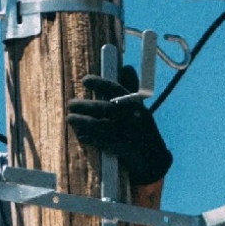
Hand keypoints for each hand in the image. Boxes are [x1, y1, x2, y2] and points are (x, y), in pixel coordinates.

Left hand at [67, 65, 172, 184]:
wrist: (154, 159)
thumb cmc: (143, 130)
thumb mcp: (140, 109)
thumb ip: (131, 89)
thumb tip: (126, 66)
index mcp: (136, 104)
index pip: (116, 89)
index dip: (99, 83)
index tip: (84, 80)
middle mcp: (133, 117)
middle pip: (104, 107)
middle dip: (85, 105)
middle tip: (70, 103)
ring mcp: (129, 134)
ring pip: (101, 125)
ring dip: (83, 121)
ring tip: (70, 119)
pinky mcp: (125, 149)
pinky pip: (104, 142)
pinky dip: (91, 138)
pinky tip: (81, 136)